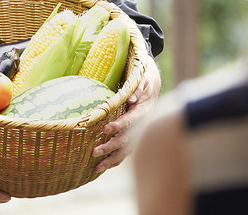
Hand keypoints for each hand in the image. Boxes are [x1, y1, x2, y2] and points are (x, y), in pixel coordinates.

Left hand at [92, 54, 161, 172]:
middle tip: (94, 152)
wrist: (152, 85)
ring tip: (96, 167)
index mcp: (143, 111)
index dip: (119, 125)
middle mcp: (142, 125)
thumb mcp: (142, 79)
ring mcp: (139, 132)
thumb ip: (137, 88)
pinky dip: (116, 159)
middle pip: (127, 140)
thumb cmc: (144, 80)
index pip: (131, 120)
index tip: (106, 129)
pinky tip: (104, 167)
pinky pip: (126, 151)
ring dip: (112, 159)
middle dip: (111, 147)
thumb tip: (130, 98)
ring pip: (126, 149)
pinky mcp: (134, 136)